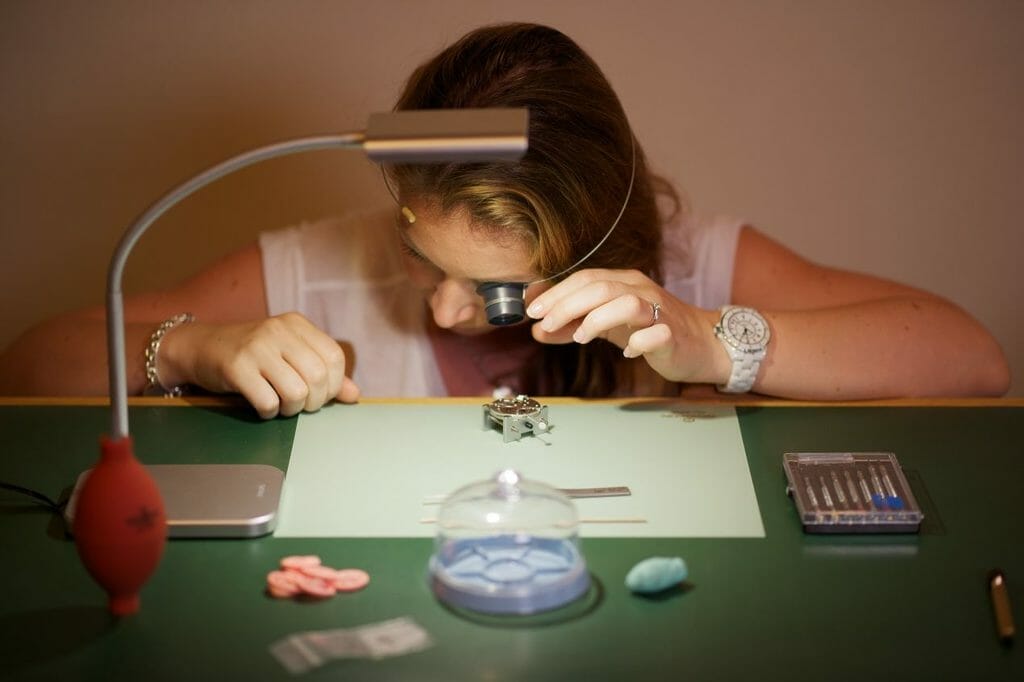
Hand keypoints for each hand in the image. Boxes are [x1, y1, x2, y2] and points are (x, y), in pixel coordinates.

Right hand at [162, 312, 359, 418]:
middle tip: (300, 405)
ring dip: (292, 409)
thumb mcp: (288, 354)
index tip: (319, 394)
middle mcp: (278, 330)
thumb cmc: (252, 355)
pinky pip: (268, 402)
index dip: (332, 384)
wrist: (200, 347)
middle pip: (318, 377)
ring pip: (296, 392)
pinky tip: (262, 406)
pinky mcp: (236, 367)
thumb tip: (354, 395)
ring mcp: (256, 347)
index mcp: (296, 324)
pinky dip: (269, 413)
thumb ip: (322, 371)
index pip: (334, 357)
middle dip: (313, 401)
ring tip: (281, 405)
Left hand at [526, 269, 726, 384]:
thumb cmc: (651, 330)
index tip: (532, 311)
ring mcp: (659, 312)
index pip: (586, 278)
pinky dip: (637, 343)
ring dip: (597, 320)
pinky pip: (655, 334)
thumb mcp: (608, 326)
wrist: (702, 343)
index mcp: (624, 282)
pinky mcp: (673, 335)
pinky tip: (627, 353)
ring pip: (626, 304)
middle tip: (544, 325)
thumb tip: (537, 331)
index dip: (557, 293)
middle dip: (567, 305)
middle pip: (600, 288)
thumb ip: (573, 326)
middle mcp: (641, 291)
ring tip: (580, 338)